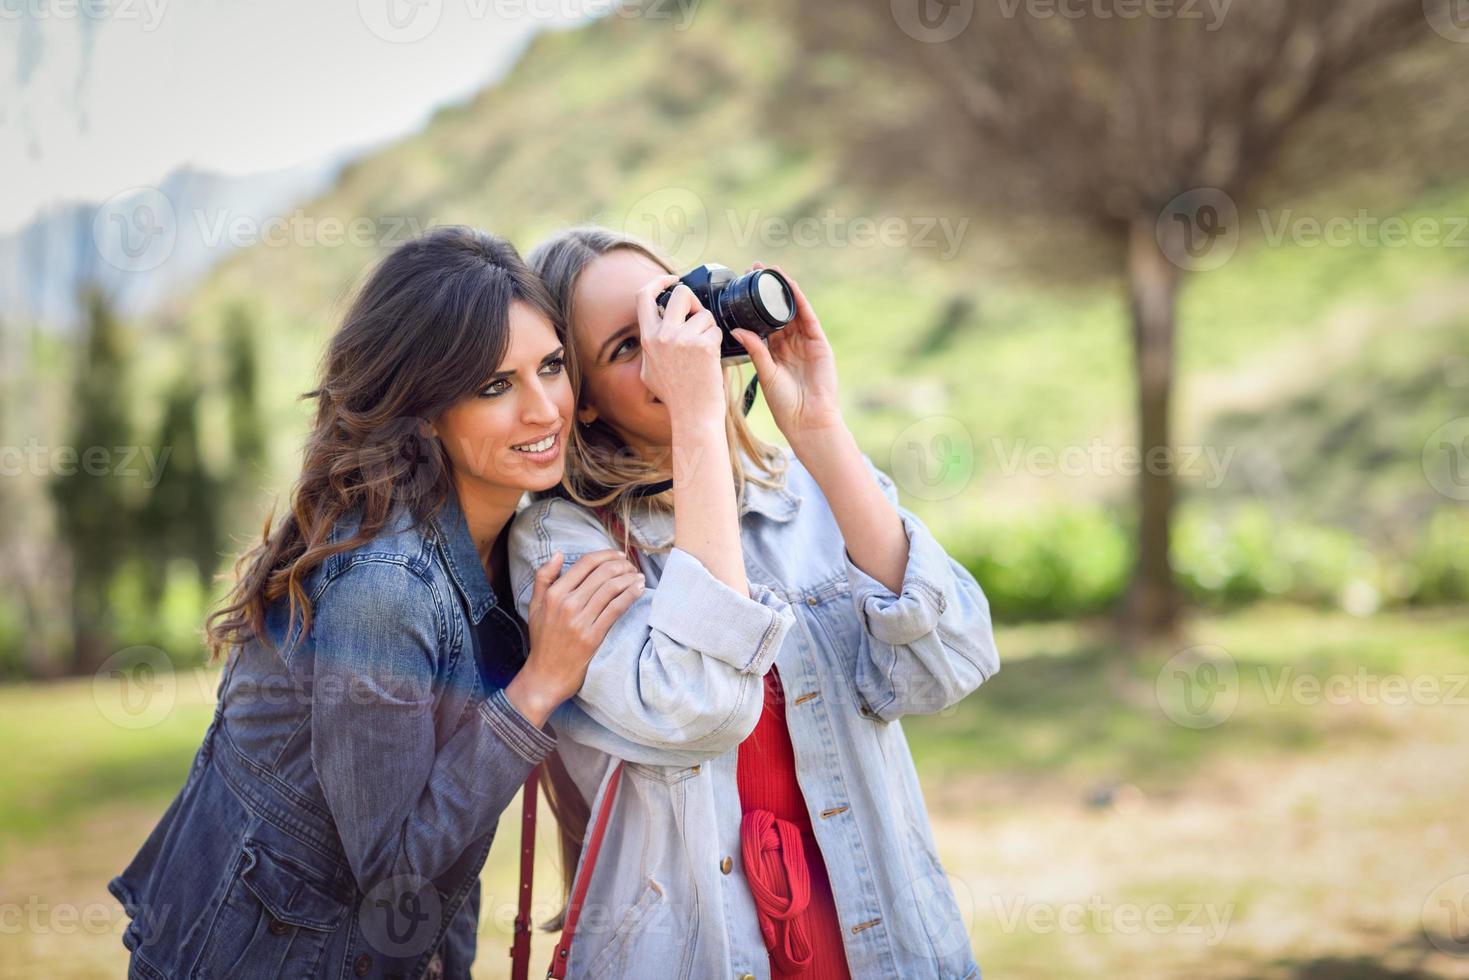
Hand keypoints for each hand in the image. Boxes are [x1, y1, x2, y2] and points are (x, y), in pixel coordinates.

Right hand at [505, 549, 643, 725]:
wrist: (546, 675)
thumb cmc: (543, 640)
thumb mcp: (534, 606)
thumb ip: (543, 578)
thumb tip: (558, 554)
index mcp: (554, 594)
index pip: (585, 563)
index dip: (606, 555)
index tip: (618, 555)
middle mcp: (567, 604)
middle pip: (602, 573)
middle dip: (622, 565)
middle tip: (631, 566)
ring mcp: (580, 621)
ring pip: (612, 589)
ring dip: (629, 578)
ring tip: (638, 576)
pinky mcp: (593, 636)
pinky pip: (616, 609)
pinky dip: (630, 595)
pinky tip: (638, 590)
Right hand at [635, 277, 726, 427]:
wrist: (693, 415)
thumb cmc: (676, 396)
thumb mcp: (649, 371)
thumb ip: (651, 346)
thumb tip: (657, 326)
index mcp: (648, 339)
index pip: (643, 296)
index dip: (658, 281)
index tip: (671, 279)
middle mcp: (662, 336)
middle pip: (681, 294)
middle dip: (694, 301)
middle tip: (698, 316)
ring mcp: (682, 339)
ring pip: (703, 314)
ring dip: (708, 328)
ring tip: (704, 352)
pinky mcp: (703, 345)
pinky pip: (715, 329)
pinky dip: (717, 341)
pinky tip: (711, 359)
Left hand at [729, 263, 843, 445]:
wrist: (808, 419)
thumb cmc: (785, 405)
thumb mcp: (766, 373)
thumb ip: (755, 350)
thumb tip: (736, 330)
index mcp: (773, 353)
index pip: (762, 322)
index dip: (752, 305)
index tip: (740, 287)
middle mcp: (789, 344)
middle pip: (777, 311)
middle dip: (767, 291)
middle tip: (754, 269)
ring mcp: (805, 342)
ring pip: (793, 310)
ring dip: (783, 290)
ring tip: (771, 270)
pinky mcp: (819, 343)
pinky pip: (808, 317)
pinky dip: (799, 300)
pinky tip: (790, 286)